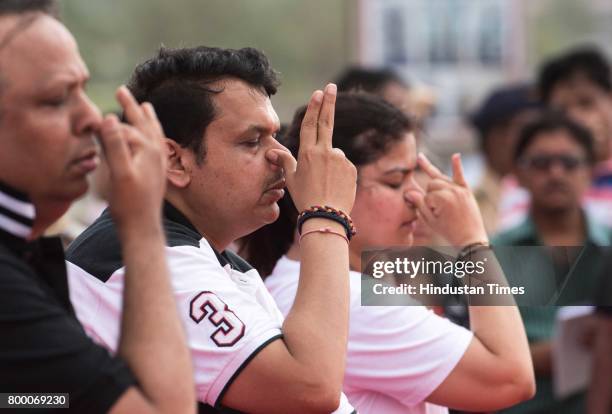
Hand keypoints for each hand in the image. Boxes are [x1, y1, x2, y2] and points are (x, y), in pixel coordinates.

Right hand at [98, 86, 166, 229]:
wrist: (143, 228)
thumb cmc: (129, 203)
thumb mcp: (118, 173)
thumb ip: (114, 145)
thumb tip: (108, 118)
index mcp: (148, 149)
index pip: (126, 127)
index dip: (110, 120)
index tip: (99, 106)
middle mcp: (157, 153)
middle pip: (144, 123)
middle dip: (132, 107)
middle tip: (122, 90)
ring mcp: (159, 162)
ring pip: (153, 133)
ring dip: (147, 118)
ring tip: (145, 106)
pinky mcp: (158, 172)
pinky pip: (157, 145)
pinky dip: (153, 134)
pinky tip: (151, 137)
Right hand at [268, 83, 356, 212]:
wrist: (327, 216)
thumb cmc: (305, 199)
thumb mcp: (290, 179)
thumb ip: (285, 161)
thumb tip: (272, 151)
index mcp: (308, 153)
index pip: (310, 124)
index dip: (314, 107)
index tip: (318, 92)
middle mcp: (325, 152)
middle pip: (326, 122)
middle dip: (329, 102)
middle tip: (331, 87)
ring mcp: (340, 159)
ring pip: (333, 153)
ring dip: (329, 163)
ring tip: (324, 184)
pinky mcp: (351, 168)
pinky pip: (343, 165)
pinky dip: (339, 172)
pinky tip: (334, 186)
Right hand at [406, 153, 487, 246]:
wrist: (470, 238)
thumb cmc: (448, 231)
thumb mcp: (430, 220)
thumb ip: (419, 204)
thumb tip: (408, 192)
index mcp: (442, 199)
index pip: (425, 193)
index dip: (426, 204)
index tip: (434, 216)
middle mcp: (452, 191)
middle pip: (432, 182)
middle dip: (430, 192)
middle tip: (435, 207)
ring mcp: (460, 189)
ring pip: (441, 178)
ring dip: (434, 181)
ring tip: (420, 159)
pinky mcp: (466, 190)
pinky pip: (460, 175)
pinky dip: (457, 165)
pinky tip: (456, 155)